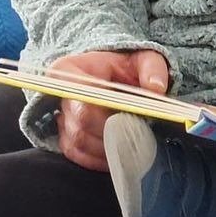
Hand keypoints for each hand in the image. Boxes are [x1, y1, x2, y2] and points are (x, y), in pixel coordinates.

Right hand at [48, 49, 168, 171]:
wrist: (118, 76)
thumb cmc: (128, 66)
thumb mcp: (145, 58)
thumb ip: (152, 69)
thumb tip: (155, 88)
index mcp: (70, 69)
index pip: (81, 94)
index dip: (106, 108)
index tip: (131, 117)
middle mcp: (59, 94)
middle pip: (81, 121)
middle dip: (112, 130)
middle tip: (138, 133)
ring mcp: (61, 118)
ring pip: (79, 141)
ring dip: (107, 147)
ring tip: (132, 143)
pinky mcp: (65, 138)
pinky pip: (77, 155)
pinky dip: (99, 158)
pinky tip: (119, 153)